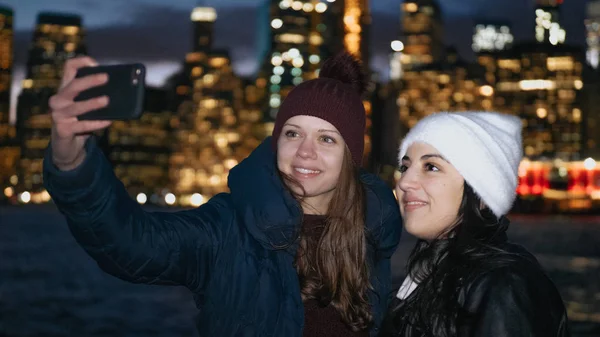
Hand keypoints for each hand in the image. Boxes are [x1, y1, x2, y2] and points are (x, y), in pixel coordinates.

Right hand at [49, 56, 110, 170]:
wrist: (68, 146)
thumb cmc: (80, 121)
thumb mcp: (87, 107)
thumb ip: (97, 96)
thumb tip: (121, 90)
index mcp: (65, 89)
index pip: (69, 68)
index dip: (81, 62)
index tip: (96, 63)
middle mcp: (58, 100)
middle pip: (73, 86)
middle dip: (90, 81)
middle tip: (106, 78)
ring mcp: (58, 115)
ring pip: (77, 107)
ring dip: (92, 103)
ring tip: (107, 100)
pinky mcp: (62, 130)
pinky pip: (82, 125)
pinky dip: (96, 123)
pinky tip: (108, 121)